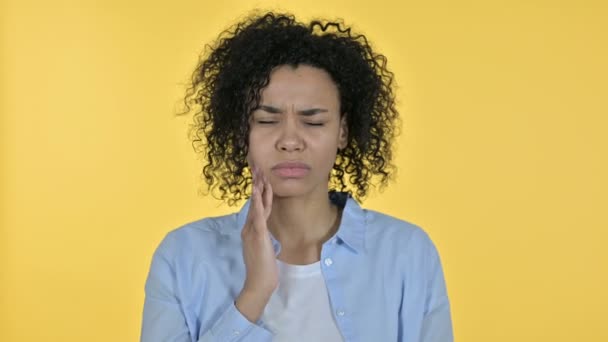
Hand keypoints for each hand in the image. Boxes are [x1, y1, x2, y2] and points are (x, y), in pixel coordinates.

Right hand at [235, 166, 277, 321]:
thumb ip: (262, 237)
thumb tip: (264, 229)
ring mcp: (252, 231)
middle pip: (254, 201)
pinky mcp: (258, 235)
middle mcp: (249, 228)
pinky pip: (258, 215)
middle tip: (258, 167)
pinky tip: (257, 190)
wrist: (259, 283)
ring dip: (258, 188)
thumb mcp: (263, 248)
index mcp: (250, 230)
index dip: (257, 191)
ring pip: (255, 205)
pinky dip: (257, 201)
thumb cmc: (263, 268)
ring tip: (259, 173)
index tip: (260, 176)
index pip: (255, 206)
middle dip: (256, 184)